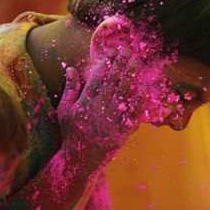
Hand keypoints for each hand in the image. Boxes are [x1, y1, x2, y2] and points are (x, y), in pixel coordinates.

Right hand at [57, 17, 152, 170]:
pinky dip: (139, 98)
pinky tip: (145, 86)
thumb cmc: (71, 134)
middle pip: (112, 81)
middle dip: (120, 63)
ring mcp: (111, 120)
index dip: (107, 62)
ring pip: (124, 93)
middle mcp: (98, 109)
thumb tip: (71, 68)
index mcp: (84, 103)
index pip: (98, 77)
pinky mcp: (122, 131)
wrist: (80, 160)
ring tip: (136, 61)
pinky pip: (133, 111)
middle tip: (127, 49)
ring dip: (131, 75)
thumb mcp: (64, 111)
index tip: (113, 50)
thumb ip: (70, 89)